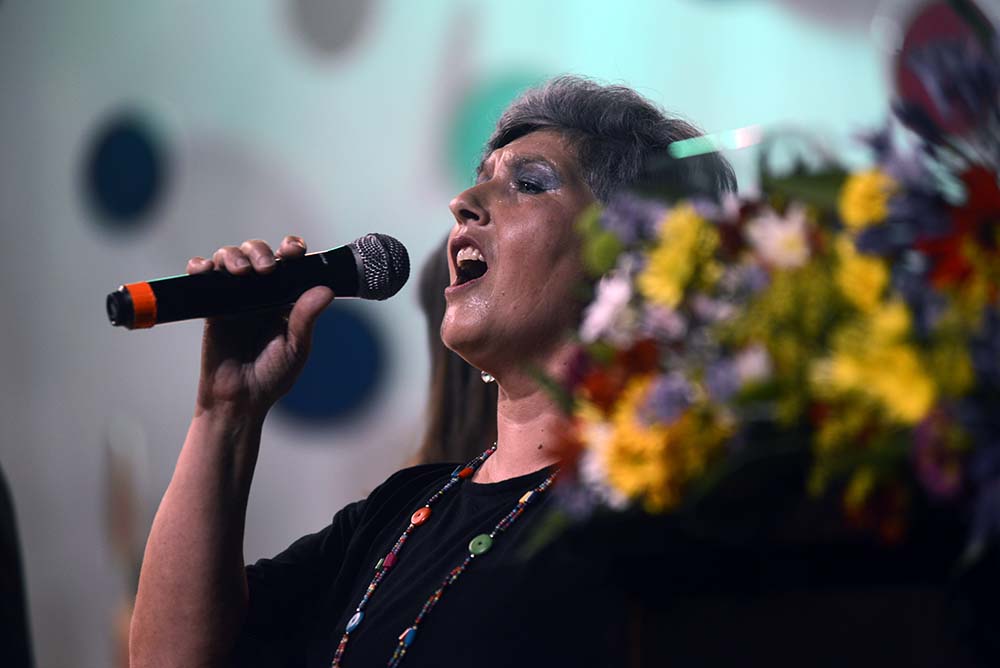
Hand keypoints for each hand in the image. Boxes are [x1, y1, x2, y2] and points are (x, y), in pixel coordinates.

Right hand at [187, 236, 334, 417]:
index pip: (289, 263)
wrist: (239, 400)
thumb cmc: (271, 376)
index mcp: (285, 297)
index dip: (291, 249)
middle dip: (260, 251)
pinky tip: (204, 270)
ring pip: (230, 258)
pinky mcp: (211, 305)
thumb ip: (306, 318)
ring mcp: (234, 296)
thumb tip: (326, 290)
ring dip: (233, 255)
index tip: (294, 251)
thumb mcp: (296, 347)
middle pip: (257, 253)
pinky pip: (203, 277)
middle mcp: (260, 292)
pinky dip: (200, 267)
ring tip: (240, 271)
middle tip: (266, 268)